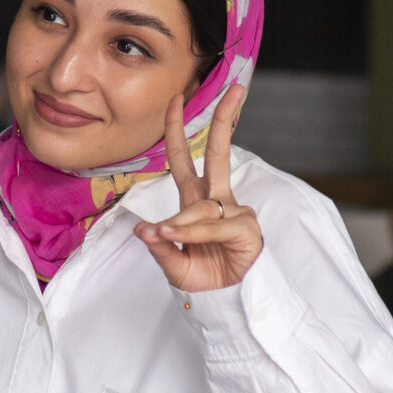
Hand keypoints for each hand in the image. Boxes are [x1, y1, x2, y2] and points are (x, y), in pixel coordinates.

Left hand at [134, 84, 262, 292]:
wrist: (226, 305)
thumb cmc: (202, 280)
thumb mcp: (171, 263)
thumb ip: (159, 245)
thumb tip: (145, 228)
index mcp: (196, 201)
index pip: (185, 159)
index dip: (177, 130)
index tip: (176, 99)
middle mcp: (217, 201)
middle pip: (220, 152)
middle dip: (225, 118)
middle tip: (233, 86)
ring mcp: (235, 212)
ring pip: (202, 206)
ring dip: (182, 224)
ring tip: (168, 239)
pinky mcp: (247, 228)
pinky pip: (213, 225)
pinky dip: (194, 233)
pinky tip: (186, 242)